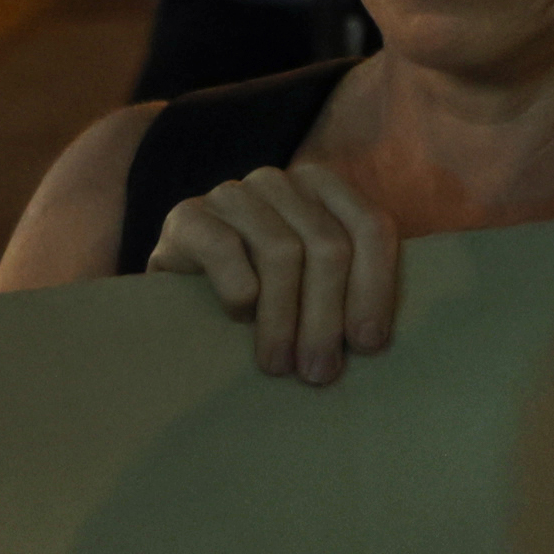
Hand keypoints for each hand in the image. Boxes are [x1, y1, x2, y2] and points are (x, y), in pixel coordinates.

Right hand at [145, 161, 400, 386]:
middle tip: (319, 372)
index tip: (367, 344)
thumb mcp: (311, 286)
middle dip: (327, 317)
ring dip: (284, 318)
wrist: (178, 292)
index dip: (374, 287)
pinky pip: (225, 249)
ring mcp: (232, 193)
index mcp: (322, 187)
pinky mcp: (187, 216)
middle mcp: (279, 181)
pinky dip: (238, 289)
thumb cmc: (260, 296)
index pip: (369, 227)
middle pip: (327, 246)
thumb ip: (348, 289)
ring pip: (281, 251)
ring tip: (278, 365)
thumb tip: (375, 339)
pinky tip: (239, 318)